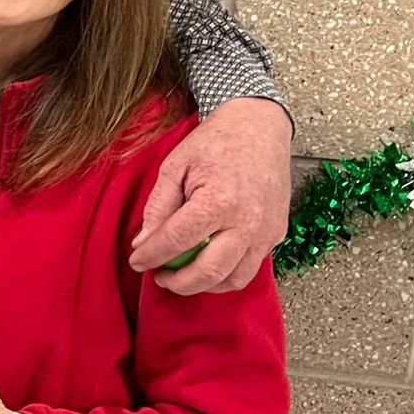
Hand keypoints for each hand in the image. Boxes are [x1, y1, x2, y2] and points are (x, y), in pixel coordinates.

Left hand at [130, 97, 292, 295]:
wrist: (259, 127)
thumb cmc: (216, 143)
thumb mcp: (175, 166)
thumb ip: (158, 206)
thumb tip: (142, 243)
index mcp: (219, 201)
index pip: (177, 242)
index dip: (151, 256)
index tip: (137, 261)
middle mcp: (247, 222)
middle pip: (208, 272)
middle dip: (177, 283)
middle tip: (159, 276)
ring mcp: (266, 231)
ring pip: (233, 280)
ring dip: (204, 285)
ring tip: (183, 275)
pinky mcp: (276, 234)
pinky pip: (250, 268)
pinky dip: (226, 275)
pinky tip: (208, 264)